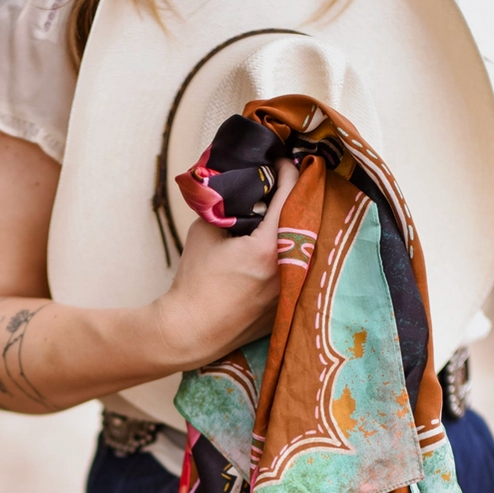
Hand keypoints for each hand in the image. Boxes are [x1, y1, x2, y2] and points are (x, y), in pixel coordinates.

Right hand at [155, 157, 297, 368]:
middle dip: (294, 197)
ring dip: (294, 225)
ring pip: (303, 246)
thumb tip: (237, 189)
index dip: (286, 171)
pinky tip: (276, 246)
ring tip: (279, 212)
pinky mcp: (286, 306)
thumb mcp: (204, 232)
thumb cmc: (194, 282)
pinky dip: (289, 254)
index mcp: (270, 248)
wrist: (190, 330)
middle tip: (283, 181)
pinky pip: (296, 271)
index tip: (280, 161)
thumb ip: (226, 207)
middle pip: (304, 219)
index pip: (289, 195)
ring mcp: (291, 291)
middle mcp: (289, 269)